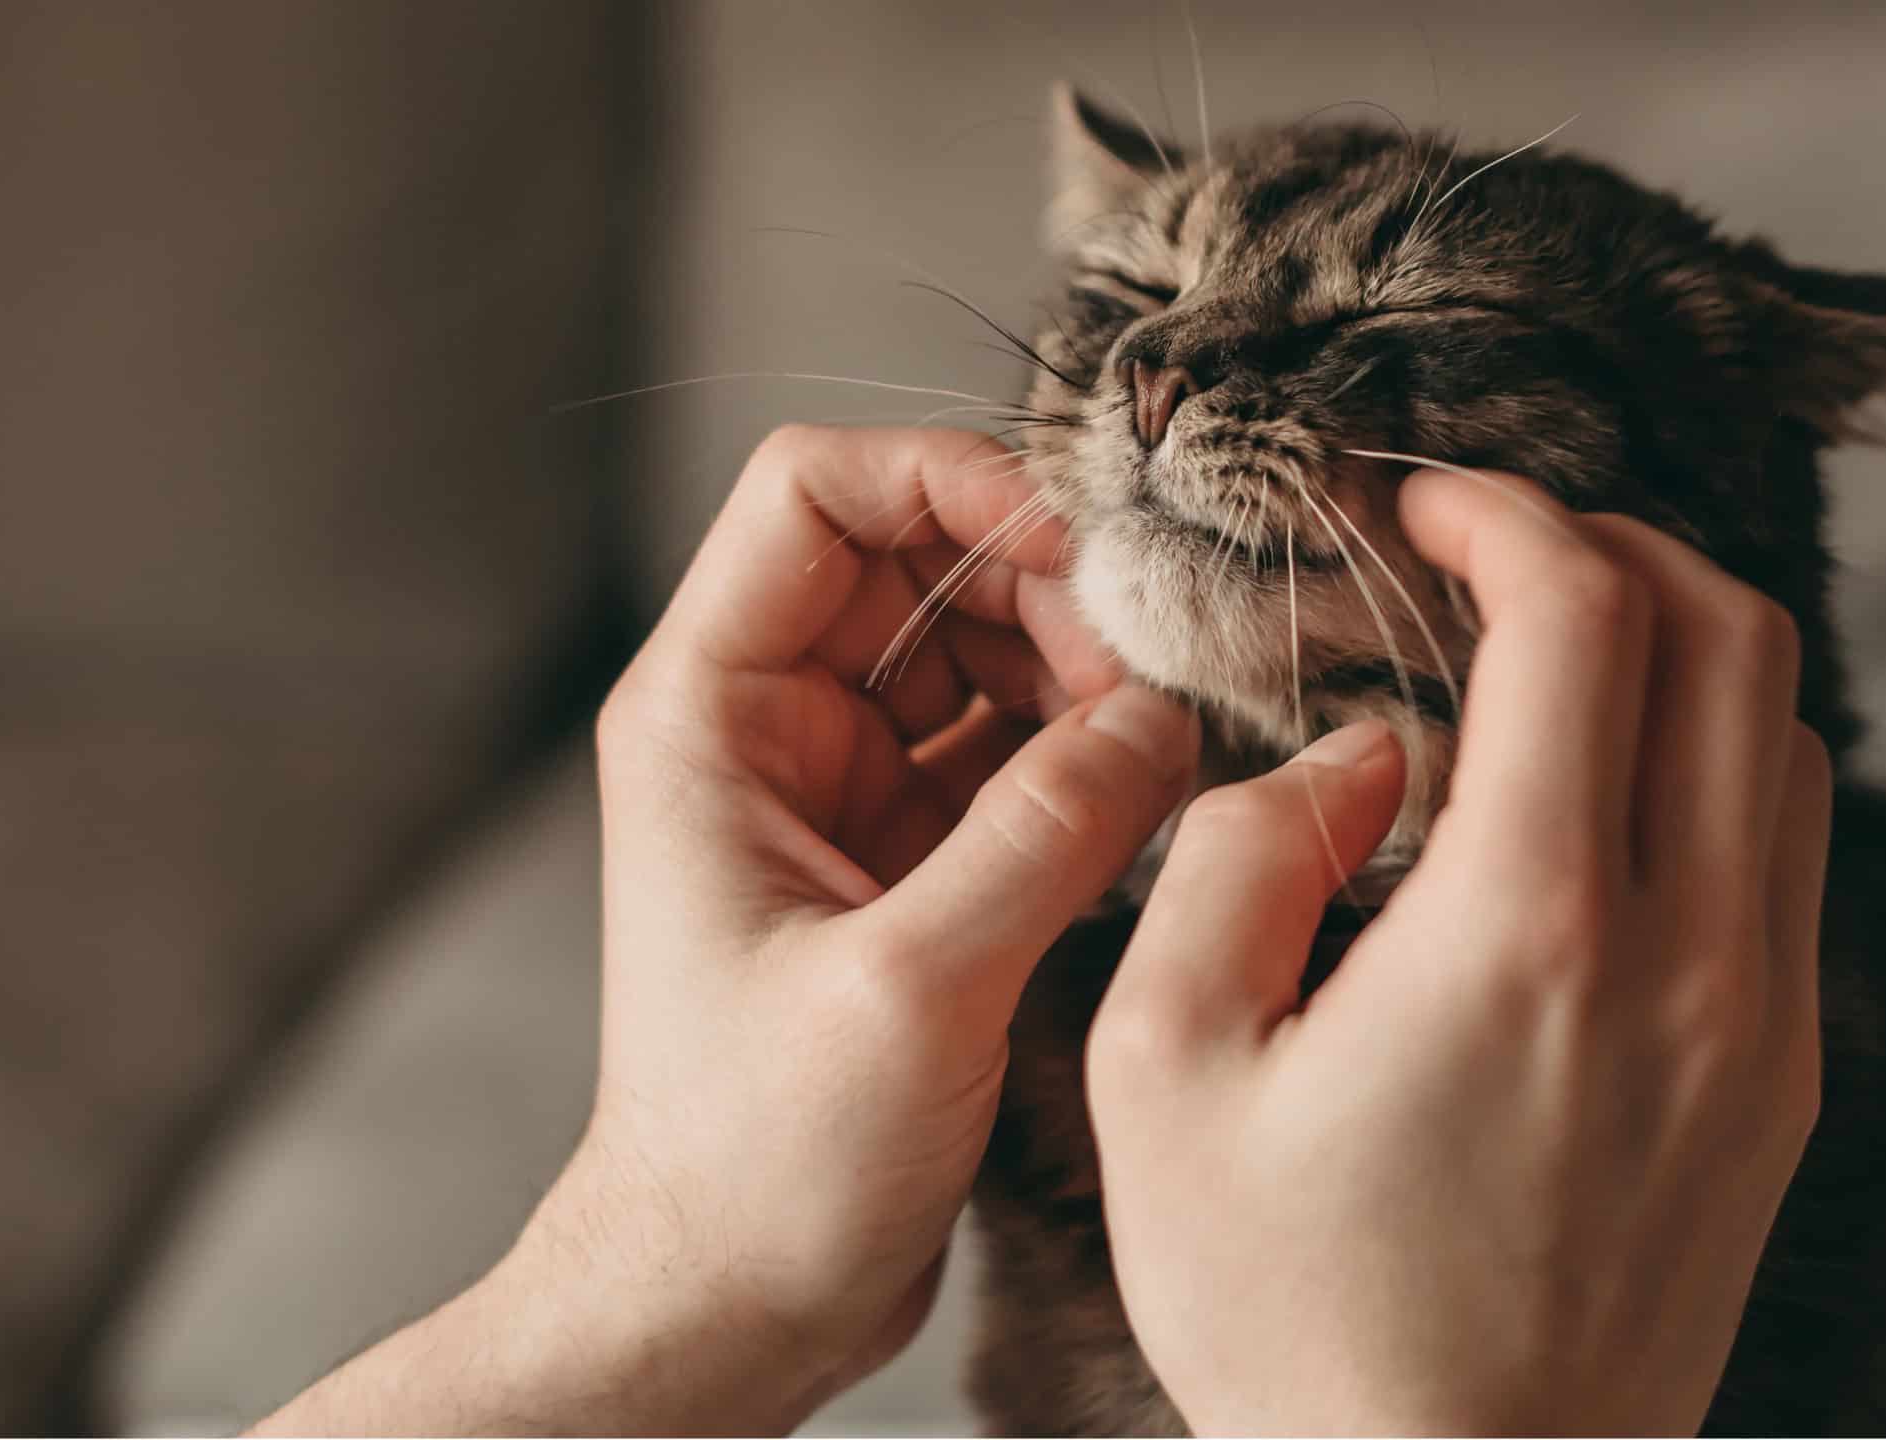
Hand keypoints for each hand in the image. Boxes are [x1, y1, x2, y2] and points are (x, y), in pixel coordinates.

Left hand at [256, 426, 1195, 1435]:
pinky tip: (1163, 793)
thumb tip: (1164, 715)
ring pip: (988, 654)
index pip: (814, 492)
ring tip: (1173, 740)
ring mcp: (851, 795)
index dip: (948, 479)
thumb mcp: (911, 987)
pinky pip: (1023, 754)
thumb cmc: (760, 1158)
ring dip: (1087, 674)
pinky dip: (1096, 757)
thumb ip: (1046, 833)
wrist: (733, 1300)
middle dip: (1050, 591)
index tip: (1075, 541)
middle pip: (925, 562)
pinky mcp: (919, 864)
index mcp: (711, 714)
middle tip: (1158, 667)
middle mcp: (775, 730)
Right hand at [1087, 467, 1831, 1435]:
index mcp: (1531, 928)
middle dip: (1612, 543)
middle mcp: (1693, 954)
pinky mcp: (1786, 1087)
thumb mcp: (1167, 1078)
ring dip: (1682, 651)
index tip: (1420, 502)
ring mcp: (1766, 1024)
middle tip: (1493, 553)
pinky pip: (1795, 856)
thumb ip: (1237, 863)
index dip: (1504, 508)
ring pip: (1790, 737)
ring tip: (1553, 662)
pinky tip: (1605, 806)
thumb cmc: (1294, 1318)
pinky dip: (1718, 768)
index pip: (1587, 611)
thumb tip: (1348, 758)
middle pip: (1735, 633)